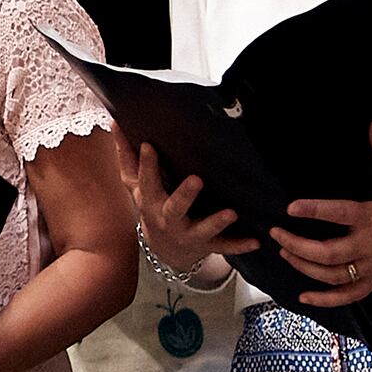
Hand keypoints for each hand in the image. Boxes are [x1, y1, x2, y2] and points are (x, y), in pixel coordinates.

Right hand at [121, 138, 257, 273]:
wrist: (165, 250)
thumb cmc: (151, 207)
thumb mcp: (135, 185)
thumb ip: (126, 156)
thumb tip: (115, 122)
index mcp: (150, 201)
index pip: (147, 180)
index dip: (147, 164)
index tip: (150, 144)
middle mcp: (168, 219)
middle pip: (175, 208)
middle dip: (185, 195)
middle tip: (197, 179)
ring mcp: (189, 234)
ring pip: (203, 230)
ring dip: (217, 222)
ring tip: (231, 212)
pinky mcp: (208, 246)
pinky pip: (224, 247)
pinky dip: (240, 245)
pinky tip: (256, 241)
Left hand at [270, 122, 371, 305]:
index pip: (339, 214)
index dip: (313, 211)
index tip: (291, 207)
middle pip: (328, 253)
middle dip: (297, 245)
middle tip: (276, 233)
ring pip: (334, 276)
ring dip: (305, 268)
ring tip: (285, 253)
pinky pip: (351, 296)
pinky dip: (327, 300)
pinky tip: (305, 298)